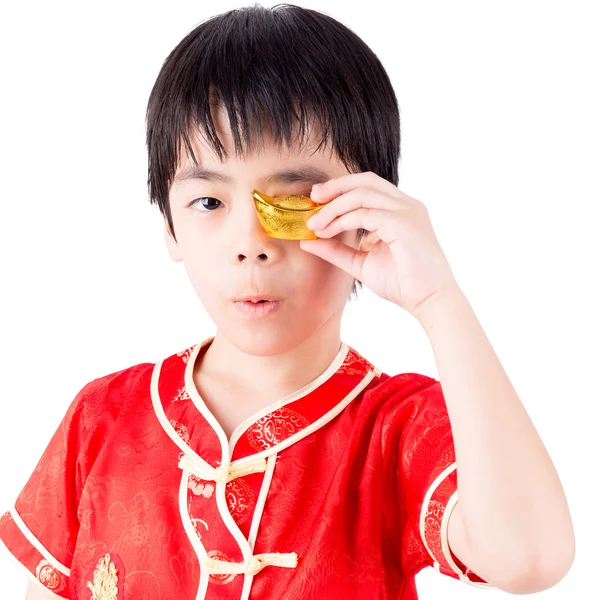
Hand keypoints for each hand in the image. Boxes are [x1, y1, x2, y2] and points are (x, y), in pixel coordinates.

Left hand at [299, 171, 459, 317]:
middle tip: (312, 198)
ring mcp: (407, 212)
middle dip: (335, 187)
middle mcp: (407, 205)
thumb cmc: (402, 283)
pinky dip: (343, 220)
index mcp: (400, 210)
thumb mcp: (361, 262)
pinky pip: (366, 214)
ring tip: (314, 224)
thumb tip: (307, 241)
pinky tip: (328, 232)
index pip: (368, 186)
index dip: (340, 188)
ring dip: (334, 207)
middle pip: (366, 181)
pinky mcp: (404, 224)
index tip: (316, 199)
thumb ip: (336, 250)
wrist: (430, 302)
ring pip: (362, 195)